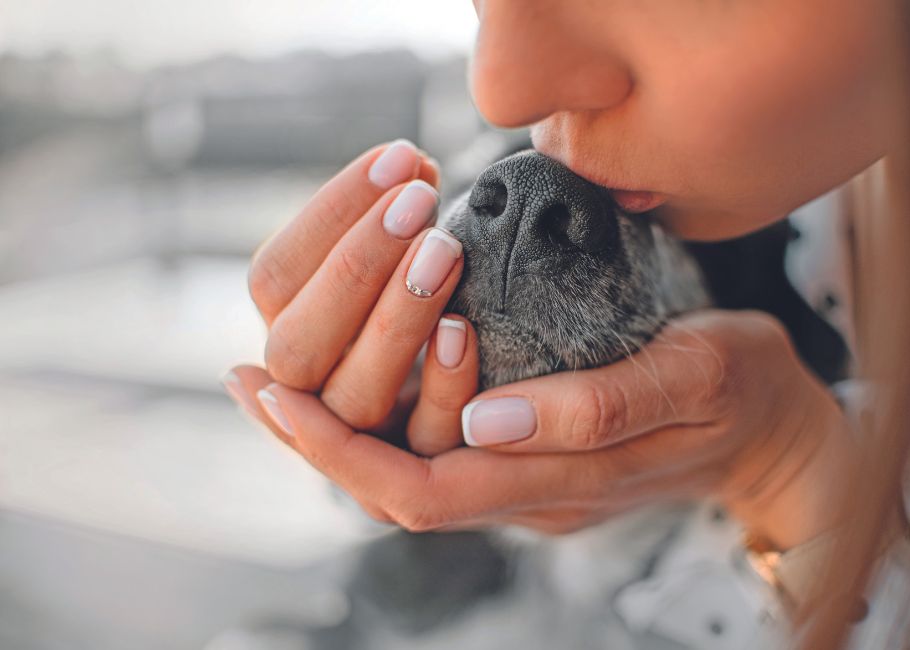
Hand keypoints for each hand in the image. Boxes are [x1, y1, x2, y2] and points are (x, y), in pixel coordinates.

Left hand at [226, 310, 857, 546]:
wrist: (775, 429)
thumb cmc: (743, 388)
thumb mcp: (696, 372)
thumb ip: (600, 403)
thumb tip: (487, 418)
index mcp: (564, 481)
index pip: (427, 487)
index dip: (341, 450)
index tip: (274, 395)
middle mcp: (533, 495)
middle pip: (400, 493)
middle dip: (318, 445)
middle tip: (251, 383)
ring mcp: (533, 482)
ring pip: (414, 477)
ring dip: (342, 435)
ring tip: (279, 381)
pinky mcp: (536, 460)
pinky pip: (443, 455)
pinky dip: (389, 422)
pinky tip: (362, 377)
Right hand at [234, 140, 479, 453]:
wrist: (509, 395)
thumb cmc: (447, 302)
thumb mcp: (405, 264)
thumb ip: (386, 228)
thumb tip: (407, 162)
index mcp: (293, 330)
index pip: (274, 278)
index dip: (331, 215)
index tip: (401, 157)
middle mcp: (310, 393)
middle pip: (296, 347)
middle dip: (354, 267)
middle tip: (419, 200)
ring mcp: (362, 440)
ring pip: (354, 396)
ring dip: (394, 320)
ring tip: (446, 249)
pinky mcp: (423, 474)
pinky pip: (423, 440)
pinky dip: (442, 386)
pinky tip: (461, 331)